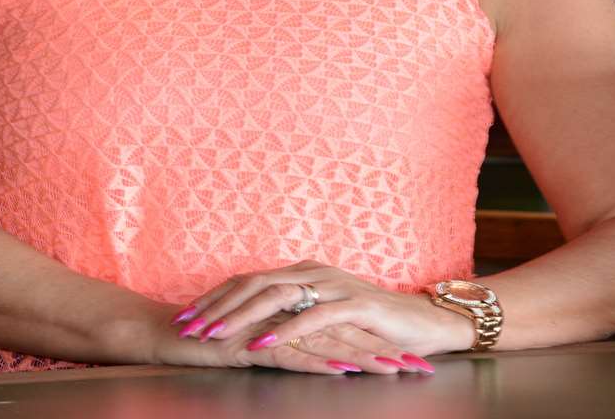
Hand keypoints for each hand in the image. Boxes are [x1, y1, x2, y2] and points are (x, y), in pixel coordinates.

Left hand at [170, 262, 469, 375]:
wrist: (428, 323)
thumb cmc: (375, 324)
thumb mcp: (326, 314)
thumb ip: (295, 313)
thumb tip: (256, 325)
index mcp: (303, 272)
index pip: (249, 280)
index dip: (216, 297)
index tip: (186, 315)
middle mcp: (314, 272)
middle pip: (253, 283)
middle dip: (216, 306)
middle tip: (188, 326)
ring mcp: (334, 285)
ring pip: (275, 295)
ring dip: (240, 316)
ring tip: (214, 334)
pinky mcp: (356, 305)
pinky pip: (312, 315)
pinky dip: (285, 329)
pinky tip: (262, 342)